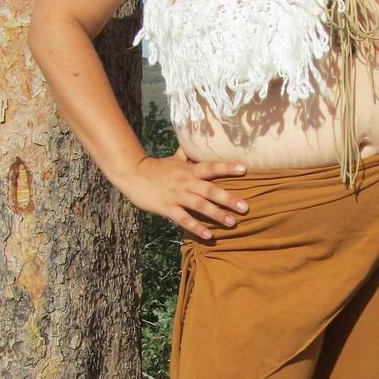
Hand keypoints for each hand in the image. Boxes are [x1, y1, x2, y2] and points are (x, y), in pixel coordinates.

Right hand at [120, 151, 250, 240]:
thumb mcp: (173, 159)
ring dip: (217, 215)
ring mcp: (177, 196)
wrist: (133, 175)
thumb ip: (186, 154)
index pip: (211, 167)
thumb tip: (194, 142)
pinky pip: (184, 219)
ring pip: (200, 206)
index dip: (227, 167)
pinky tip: (208, 236)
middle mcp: (186, 182)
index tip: (244, 169)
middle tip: (245, 207)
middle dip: (228, 199)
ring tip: (232, 223)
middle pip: (210, 190)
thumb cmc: (156, 168)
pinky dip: (196, 228)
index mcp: (188, 170)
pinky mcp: (167, 208)